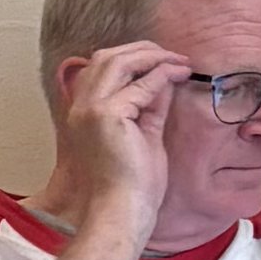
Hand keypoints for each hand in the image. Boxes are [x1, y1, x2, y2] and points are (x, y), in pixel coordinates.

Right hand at [40, 44, 182, 259]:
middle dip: (143, 50)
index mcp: (81, 112)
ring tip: (179, 62)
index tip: (162, 60)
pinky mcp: (107, 115)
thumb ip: (149, 103)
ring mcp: (90, 109)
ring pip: (119, 61)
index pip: (100, 67)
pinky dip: (163, 75)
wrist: (123, 209)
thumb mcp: (143, 132)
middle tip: (174, 55)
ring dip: (153, 57)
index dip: (131, 57)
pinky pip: (140, 84)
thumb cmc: (133, 182)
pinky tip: (180, 75)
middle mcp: (79, 107)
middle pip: (106, 57)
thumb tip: (165, 77)